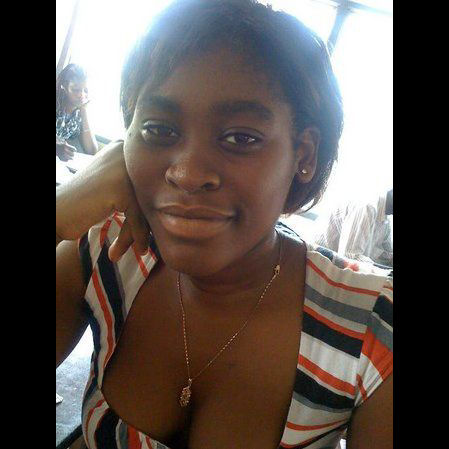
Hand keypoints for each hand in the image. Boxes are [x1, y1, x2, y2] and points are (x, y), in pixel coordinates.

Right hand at [56, 141, 150, 260]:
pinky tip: (132, 250)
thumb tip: (177, 200)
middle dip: (147, 222)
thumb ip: (140, 186)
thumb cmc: (84, 204)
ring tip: (139, 250)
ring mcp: (123, 169)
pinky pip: (137, 217)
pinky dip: (136, 235)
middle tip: (146, 245)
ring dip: (140, 232)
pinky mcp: (120, 188)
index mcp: (125, 146)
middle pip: (149, 194)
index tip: (154, 231)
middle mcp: (125, 152)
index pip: (151, 180)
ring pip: (145, 206)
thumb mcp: (116, 188)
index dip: (152, 208)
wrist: (56, 212)